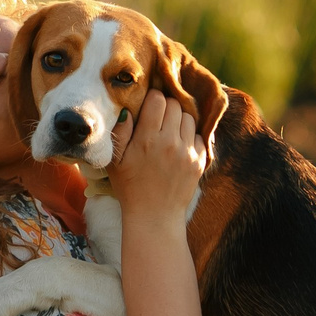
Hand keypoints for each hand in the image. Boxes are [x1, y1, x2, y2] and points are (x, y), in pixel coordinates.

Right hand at [110, 91, 206, 228]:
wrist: (154, 216)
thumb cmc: (130, 187)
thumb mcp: (115, 161)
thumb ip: (120, 132)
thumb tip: (127, 109)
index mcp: (147, 139)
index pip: (157, 100)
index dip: (152, 99)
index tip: (147, 106)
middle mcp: (170, 142)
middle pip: (175, 105)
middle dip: (166, 106)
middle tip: (158, 117)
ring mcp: (188, 152)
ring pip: (189, 118)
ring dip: (179, 119)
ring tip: (170, 130)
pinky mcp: (200, 161)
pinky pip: (200, 136)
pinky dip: (190, 136)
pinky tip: (179, 145)